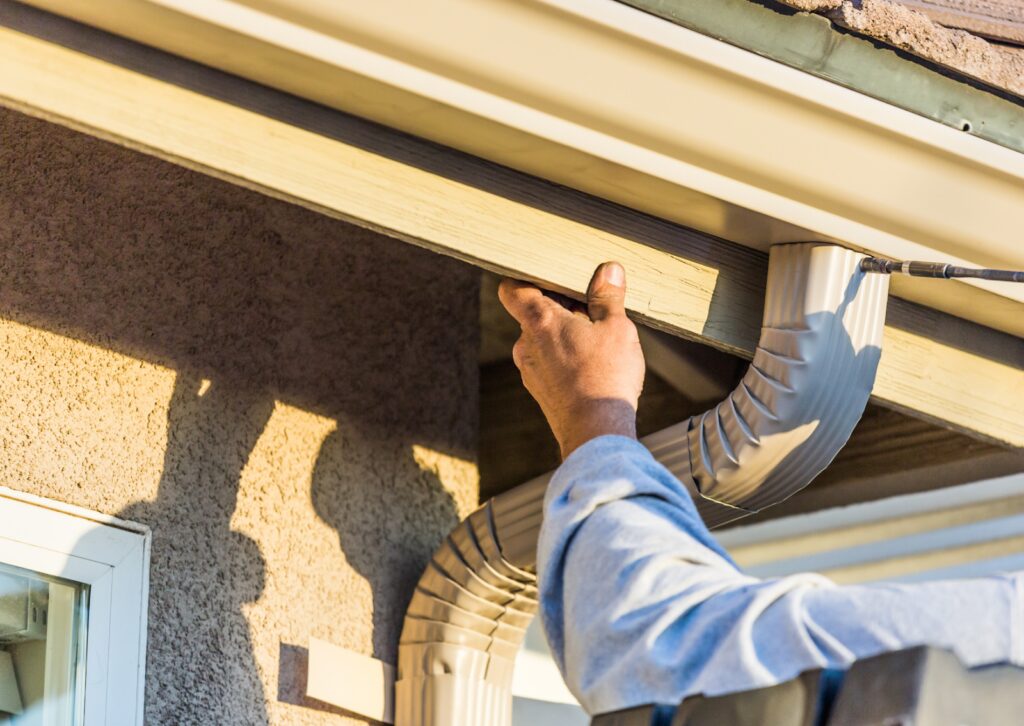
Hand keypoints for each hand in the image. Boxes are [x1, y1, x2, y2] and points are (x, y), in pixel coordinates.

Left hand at [499, 262, 644, 458]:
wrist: (596, 432)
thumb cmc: (606, 377)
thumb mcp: (616, 327)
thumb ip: (608, 296)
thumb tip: (609, 270)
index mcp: (539, 321)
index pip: (513, 289)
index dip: (526, 278)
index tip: (549, 277)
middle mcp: (526, 344)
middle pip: (534, 313)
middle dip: (561, 308)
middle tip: (592, 309)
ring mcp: (530, 370)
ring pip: (543, 340)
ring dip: (565, 334)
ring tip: (598, 340)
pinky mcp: (540, 390)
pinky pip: (548, 363)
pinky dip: (565, 358)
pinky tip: (592, 365)